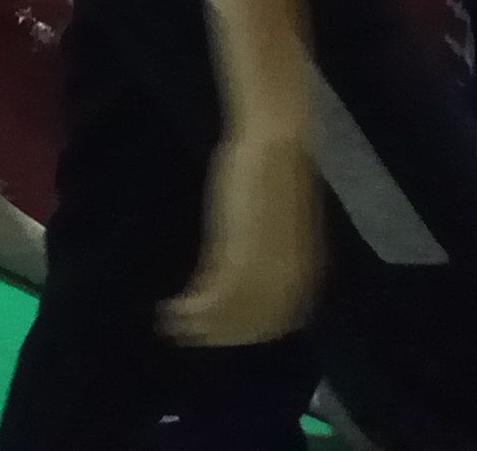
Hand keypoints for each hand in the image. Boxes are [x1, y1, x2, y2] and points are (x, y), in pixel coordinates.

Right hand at [165, 123, 318, 346]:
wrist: (273, 141)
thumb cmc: (272, 168)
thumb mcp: (275, 220)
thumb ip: (268, 253)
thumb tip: (246, 274)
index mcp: (303, 270)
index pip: (278, 320)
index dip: (247, 331)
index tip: (220, 331)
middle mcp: (287, 277)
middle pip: (254, 323)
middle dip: (221, 333)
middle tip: (190, 335)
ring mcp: (263, 267)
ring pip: (232, 314)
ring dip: (201, 325)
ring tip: (173, 323)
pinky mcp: (236, 253)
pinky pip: (214, 295)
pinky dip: (192, 308)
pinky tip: (173, 307)